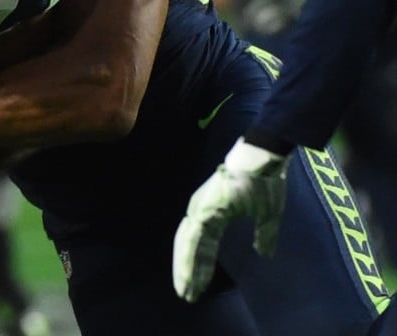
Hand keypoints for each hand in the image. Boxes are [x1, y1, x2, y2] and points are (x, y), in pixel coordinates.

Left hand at [173, 138, 289, 301]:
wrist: (264, 157)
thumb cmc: (266, 180)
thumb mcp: (268, 214)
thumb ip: (264, 235)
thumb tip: (264, 253)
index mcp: (215, 213)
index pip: (203, 246)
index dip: (200, 266)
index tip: (197, 287)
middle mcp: (203, 211)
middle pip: (190, 247)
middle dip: (188, 272)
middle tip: (186, 295)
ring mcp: (201, 207)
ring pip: (187, 244)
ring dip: (185, 268)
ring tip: (185, 290)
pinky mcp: (205, 207)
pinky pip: (194, 236)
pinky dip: (190, 256)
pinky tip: (189, 272)